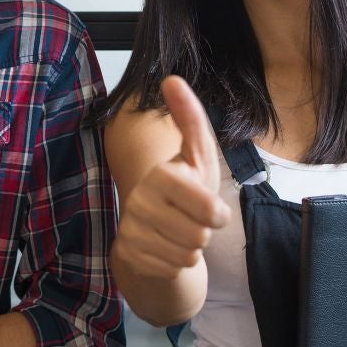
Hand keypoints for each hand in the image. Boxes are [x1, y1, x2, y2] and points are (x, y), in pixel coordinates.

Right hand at [114, 76, 230, 279]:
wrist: (151, 227)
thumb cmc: (183, 189)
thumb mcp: (196, 155)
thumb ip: (191, 118)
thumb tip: (172, 78)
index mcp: (161, 174)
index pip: (210, 209)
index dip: (218, 214)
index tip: (212, 209)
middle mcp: (141, 200)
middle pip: (201, 235)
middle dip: (204, 232)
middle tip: (191, 220)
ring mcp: (132, 228)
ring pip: (187, 254)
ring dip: (191, 248)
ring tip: (178, 232)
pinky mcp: (128, 254)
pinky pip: (172, 268)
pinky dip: (175, 263)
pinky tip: (164, 247)